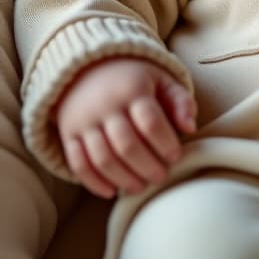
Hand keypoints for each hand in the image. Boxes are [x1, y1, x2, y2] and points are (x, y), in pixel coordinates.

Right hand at [54, 57, 196, 198]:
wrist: (87, 67)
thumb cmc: (134, 79)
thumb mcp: (161, 79)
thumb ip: (181, 101)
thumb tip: (190, 129)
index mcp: (132, 89)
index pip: (150, 122)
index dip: (165, 144)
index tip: (176, 157)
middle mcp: (105, 105)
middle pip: (127, 145)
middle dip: (147, 167)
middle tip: (161, 177)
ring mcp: (84, 121)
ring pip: (103, 158)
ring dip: (124, 179)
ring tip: (141, 187)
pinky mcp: (68, 134)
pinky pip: (78, 163)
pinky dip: (94, 182)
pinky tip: (112, 192)